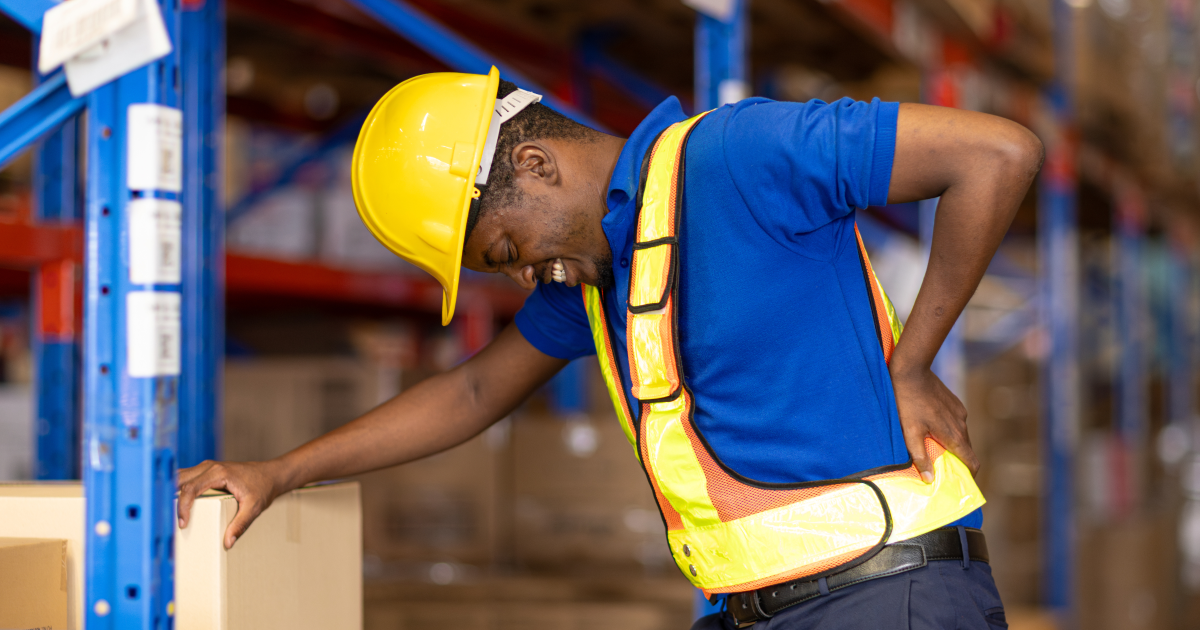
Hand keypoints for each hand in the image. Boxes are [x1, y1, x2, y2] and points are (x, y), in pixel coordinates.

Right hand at [177, 459, 289, 548]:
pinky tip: (176, 504)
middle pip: (179, 480)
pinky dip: (179, 489)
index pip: (190, 488)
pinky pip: (187, 478)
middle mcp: (209, 467)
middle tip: (167, 519)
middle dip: (169, 498)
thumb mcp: (254, 508)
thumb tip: (228, 542)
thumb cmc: (263, 487)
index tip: (183, 524)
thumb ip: (241, 524)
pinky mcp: (207, 471)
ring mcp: (207, 467)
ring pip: (180, 477)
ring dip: (171, 492)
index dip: (182, 506)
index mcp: (218, 473)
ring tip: (168, 513)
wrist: (271, 475)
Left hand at [889, 365, 979, 481]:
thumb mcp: (909, 432)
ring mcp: (959, 413)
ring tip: (934, 448)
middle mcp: (961, 425)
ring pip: (960, 435)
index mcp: (954, 435)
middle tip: (941, 469)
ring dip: (951, 444)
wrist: (912, 370)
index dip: (970, 475)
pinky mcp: (955, 404)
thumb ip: (920, 456)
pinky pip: (955, 422)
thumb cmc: (907, 403)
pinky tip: (931, 428)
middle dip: (957, 461)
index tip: (960, 482)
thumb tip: (930, 480)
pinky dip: (948, 430)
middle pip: (966, 450)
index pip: (972, 462)